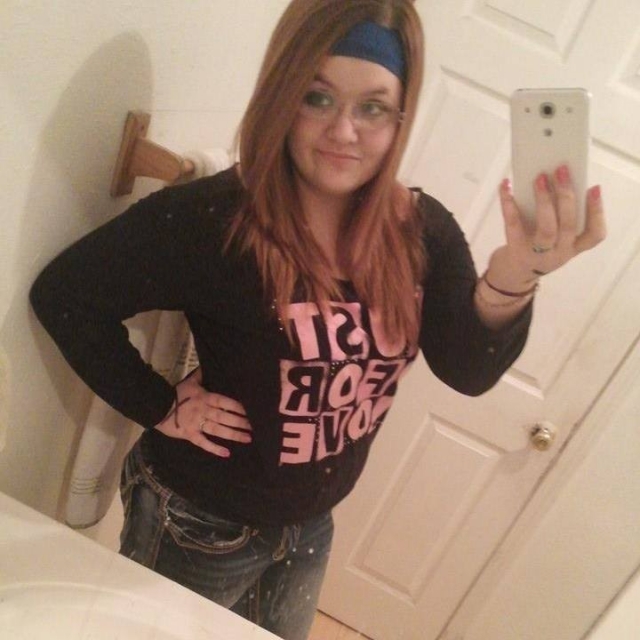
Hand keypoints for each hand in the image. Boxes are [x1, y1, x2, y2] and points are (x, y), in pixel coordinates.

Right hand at [154, 368, 251, 457]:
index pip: (225, 402)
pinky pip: (203, 443)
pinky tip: (226, 453)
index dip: (238, 407)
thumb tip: (208, 364)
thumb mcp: (190, 382)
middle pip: (224, 417)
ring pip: (218, 430)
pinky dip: (214, 448)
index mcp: (205, 397)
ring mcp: (196, 423)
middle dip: (240, 422)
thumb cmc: (176, 394)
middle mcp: (203, 410)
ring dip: (233, 435)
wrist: (156, 406)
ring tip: (248, 438)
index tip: (251, 411)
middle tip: (255, 426)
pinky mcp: (189, 434)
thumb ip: (201, 375)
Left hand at [493, 165, 605, 284]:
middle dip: (566, 196)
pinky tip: (506, 186)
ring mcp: (538, 254)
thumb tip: (556, 182)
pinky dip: (509, 203)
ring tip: (540, 178)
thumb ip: (560, 218)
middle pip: (568, 226)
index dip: (597, 212)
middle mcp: (559, 253)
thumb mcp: (556, 239)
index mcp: (574, 247)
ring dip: (544, 200)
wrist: (512, 274)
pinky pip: (514, 225)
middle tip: (562, 170)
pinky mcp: (516, 250)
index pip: (594, 234)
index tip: (594, 188)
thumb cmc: (538, 248)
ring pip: (546, 229)